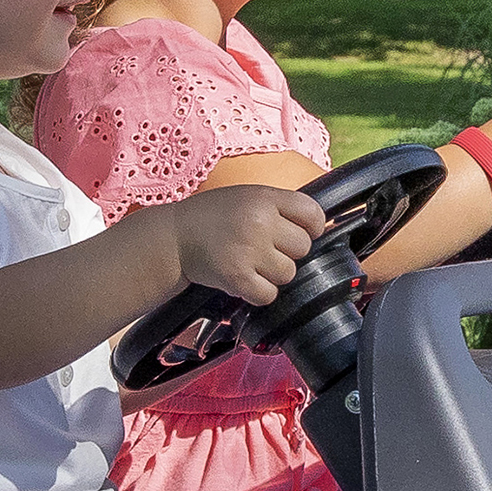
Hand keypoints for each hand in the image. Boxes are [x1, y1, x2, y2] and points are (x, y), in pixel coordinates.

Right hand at [157, 181, 327, 308]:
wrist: (173, 237)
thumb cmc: (211, 217)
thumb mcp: (246, 196)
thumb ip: (279, 207)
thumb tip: (319, 228)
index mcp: (264, 197)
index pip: (313, 214)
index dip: (311, 228)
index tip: (300, 233)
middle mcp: (259, 221)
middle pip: (303, 247)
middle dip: (288, 252)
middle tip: (265, 250)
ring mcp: (249, 250)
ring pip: (288, 273)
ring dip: (273, 274)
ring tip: (251, 263)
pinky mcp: (237, 277)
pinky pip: (268, 294)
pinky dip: (258, 292)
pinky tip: (244, 279)